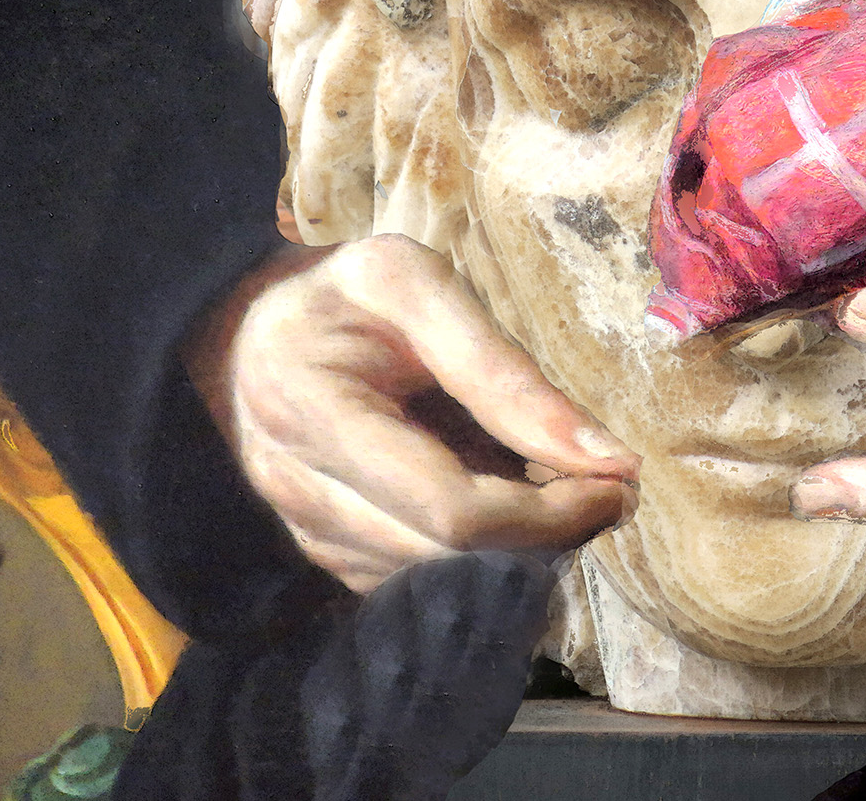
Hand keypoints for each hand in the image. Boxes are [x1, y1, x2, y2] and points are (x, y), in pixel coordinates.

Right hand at [188, 233, 637, 591]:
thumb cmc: (343, 294)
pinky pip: (418, 581)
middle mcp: (297, 490)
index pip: (451, 508)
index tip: (617, 478)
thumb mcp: (416, 285)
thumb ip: (501, 368)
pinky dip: (482, 556)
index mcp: (313, 412)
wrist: (248, 329)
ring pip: (439, 580)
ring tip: (571, 490)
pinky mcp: (324, 553)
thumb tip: (602, 455)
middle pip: (450, 556)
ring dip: (522, 550)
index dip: (548, 511)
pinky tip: (518, 507)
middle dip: (549, 534)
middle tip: (612, 490)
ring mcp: (304, 533)